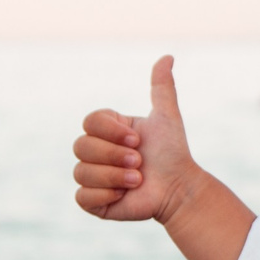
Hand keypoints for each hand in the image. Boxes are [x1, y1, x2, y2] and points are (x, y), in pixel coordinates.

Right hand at [73, 55, 200, 222]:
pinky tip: (125, 194)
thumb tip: (168, 57)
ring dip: (114, 176)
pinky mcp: (93, 202)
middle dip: (114, 155)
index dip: (112, 132)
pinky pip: (82, 197)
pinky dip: (106, 194)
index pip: (89, 122)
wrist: (178, 189)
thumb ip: (162, 88)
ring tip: (138, 179)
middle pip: (80, 146)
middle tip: (139, 162)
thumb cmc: (172, 153)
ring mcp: (91, 177)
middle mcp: (94, 152)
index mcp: (106, 130)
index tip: (138, 139)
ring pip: (81, 172)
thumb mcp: (166, 117)